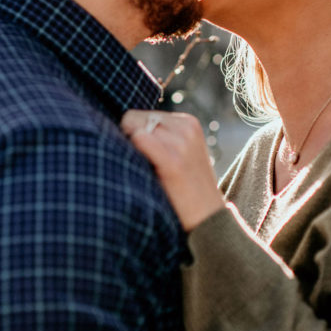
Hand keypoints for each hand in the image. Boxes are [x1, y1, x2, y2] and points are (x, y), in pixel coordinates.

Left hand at [121, 110, 225, 230]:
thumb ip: (161, 136)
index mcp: (188, 122)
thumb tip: (122, 124)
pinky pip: (139, 140)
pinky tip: (140, 171)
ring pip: (134, 127)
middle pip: (134, 117)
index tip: (139, 155)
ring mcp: (181, 143)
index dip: (132, 133)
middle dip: (128, 138)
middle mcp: (186, 128)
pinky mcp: (174, 162)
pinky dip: (132, 152)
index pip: (142, 113)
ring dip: (129, 148)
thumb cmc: (186, 187)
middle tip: (138, 163)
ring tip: (143, 170)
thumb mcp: (182, 152)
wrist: (207, 216)